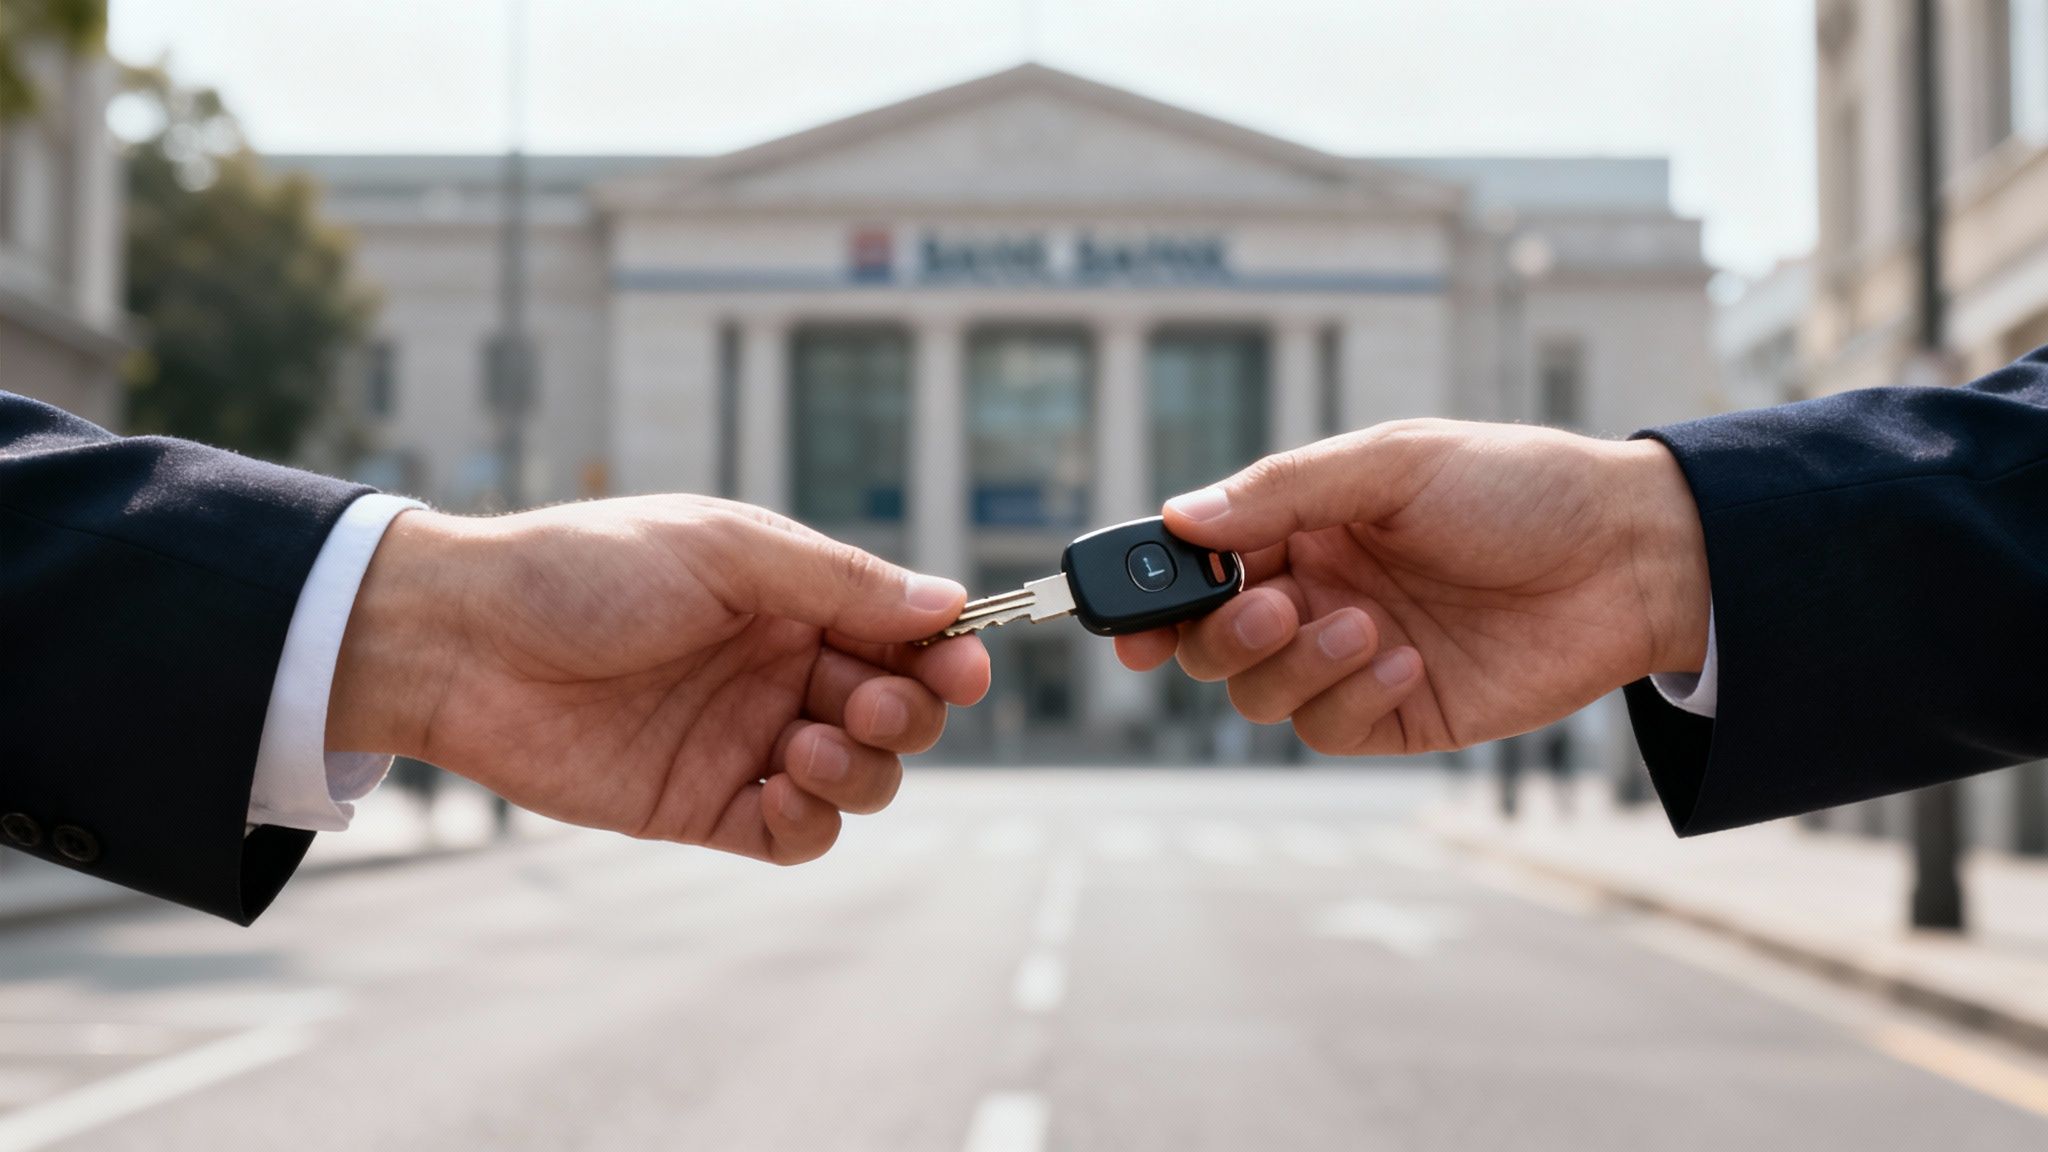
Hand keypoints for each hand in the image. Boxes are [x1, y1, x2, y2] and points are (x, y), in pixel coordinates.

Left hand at [326, 497, 989, 863]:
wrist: (463, 641)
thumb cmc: (585, 570)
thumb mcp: (725, 550)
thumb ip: (839, 582)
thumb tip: (947, 604)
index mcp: (792, 599)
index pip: (902, 635)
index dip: (944, 656)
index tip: (962, 668)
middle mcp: (780, 670)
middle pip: (898, 712)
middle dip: (907, 713)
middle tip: (864, 702)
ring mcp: (746, 740)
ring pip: (861, 778)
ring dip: (864, 769)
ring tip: (807, 746)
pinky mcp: (705, 805)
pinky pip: (798, 835)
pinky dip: (813, 822)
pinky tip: (784, 791)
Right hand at [1116, 420, 1709, 754]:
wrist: (1630, 557)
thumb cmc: (1518, 488)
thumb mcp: (1394, 463)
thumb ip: (1282, 491)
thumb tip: (1182, 518)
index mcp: (1302, 526)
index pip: (1197, 566)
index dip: (1151, 596)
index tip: (1129, 621)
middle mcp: (1315, 593)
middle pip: (1209, 643)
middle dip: (1222, 635)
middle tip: (1278, 607)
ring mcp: (1352, 658)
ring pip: (1258, 694)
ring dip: (1295, 667)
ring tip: (1368, 628)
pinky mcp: (1399, 714)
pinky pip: (1329, 730)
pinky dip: (1353, 699)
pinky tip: (1411, 661)